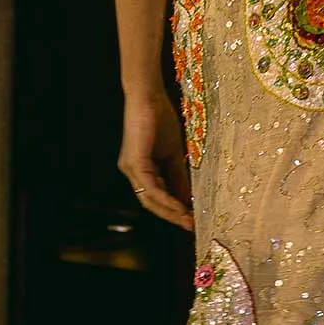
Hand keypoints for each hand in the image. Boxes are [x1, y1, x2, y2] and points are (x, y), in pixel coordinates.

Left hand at [117, 89, 193, 230]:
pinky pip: (151, 188)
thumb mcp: (174, 154)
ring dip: (170, 212)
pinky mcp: (134, 163)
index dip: (174, 210)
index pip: (157, 197)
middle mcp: (133, 172)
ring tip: (188, 221)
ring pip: (150, 199)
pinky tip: (179, 207)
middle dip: (172, 216)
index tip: (192, 220)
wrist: (150, 97)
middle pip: (152, 203)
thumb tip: (188, 199)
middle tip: (192, 227)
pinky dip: (165, 199)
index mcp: (141, 169)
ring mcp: (131, 169)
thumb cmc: (161, 120)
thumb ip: (179, 176)